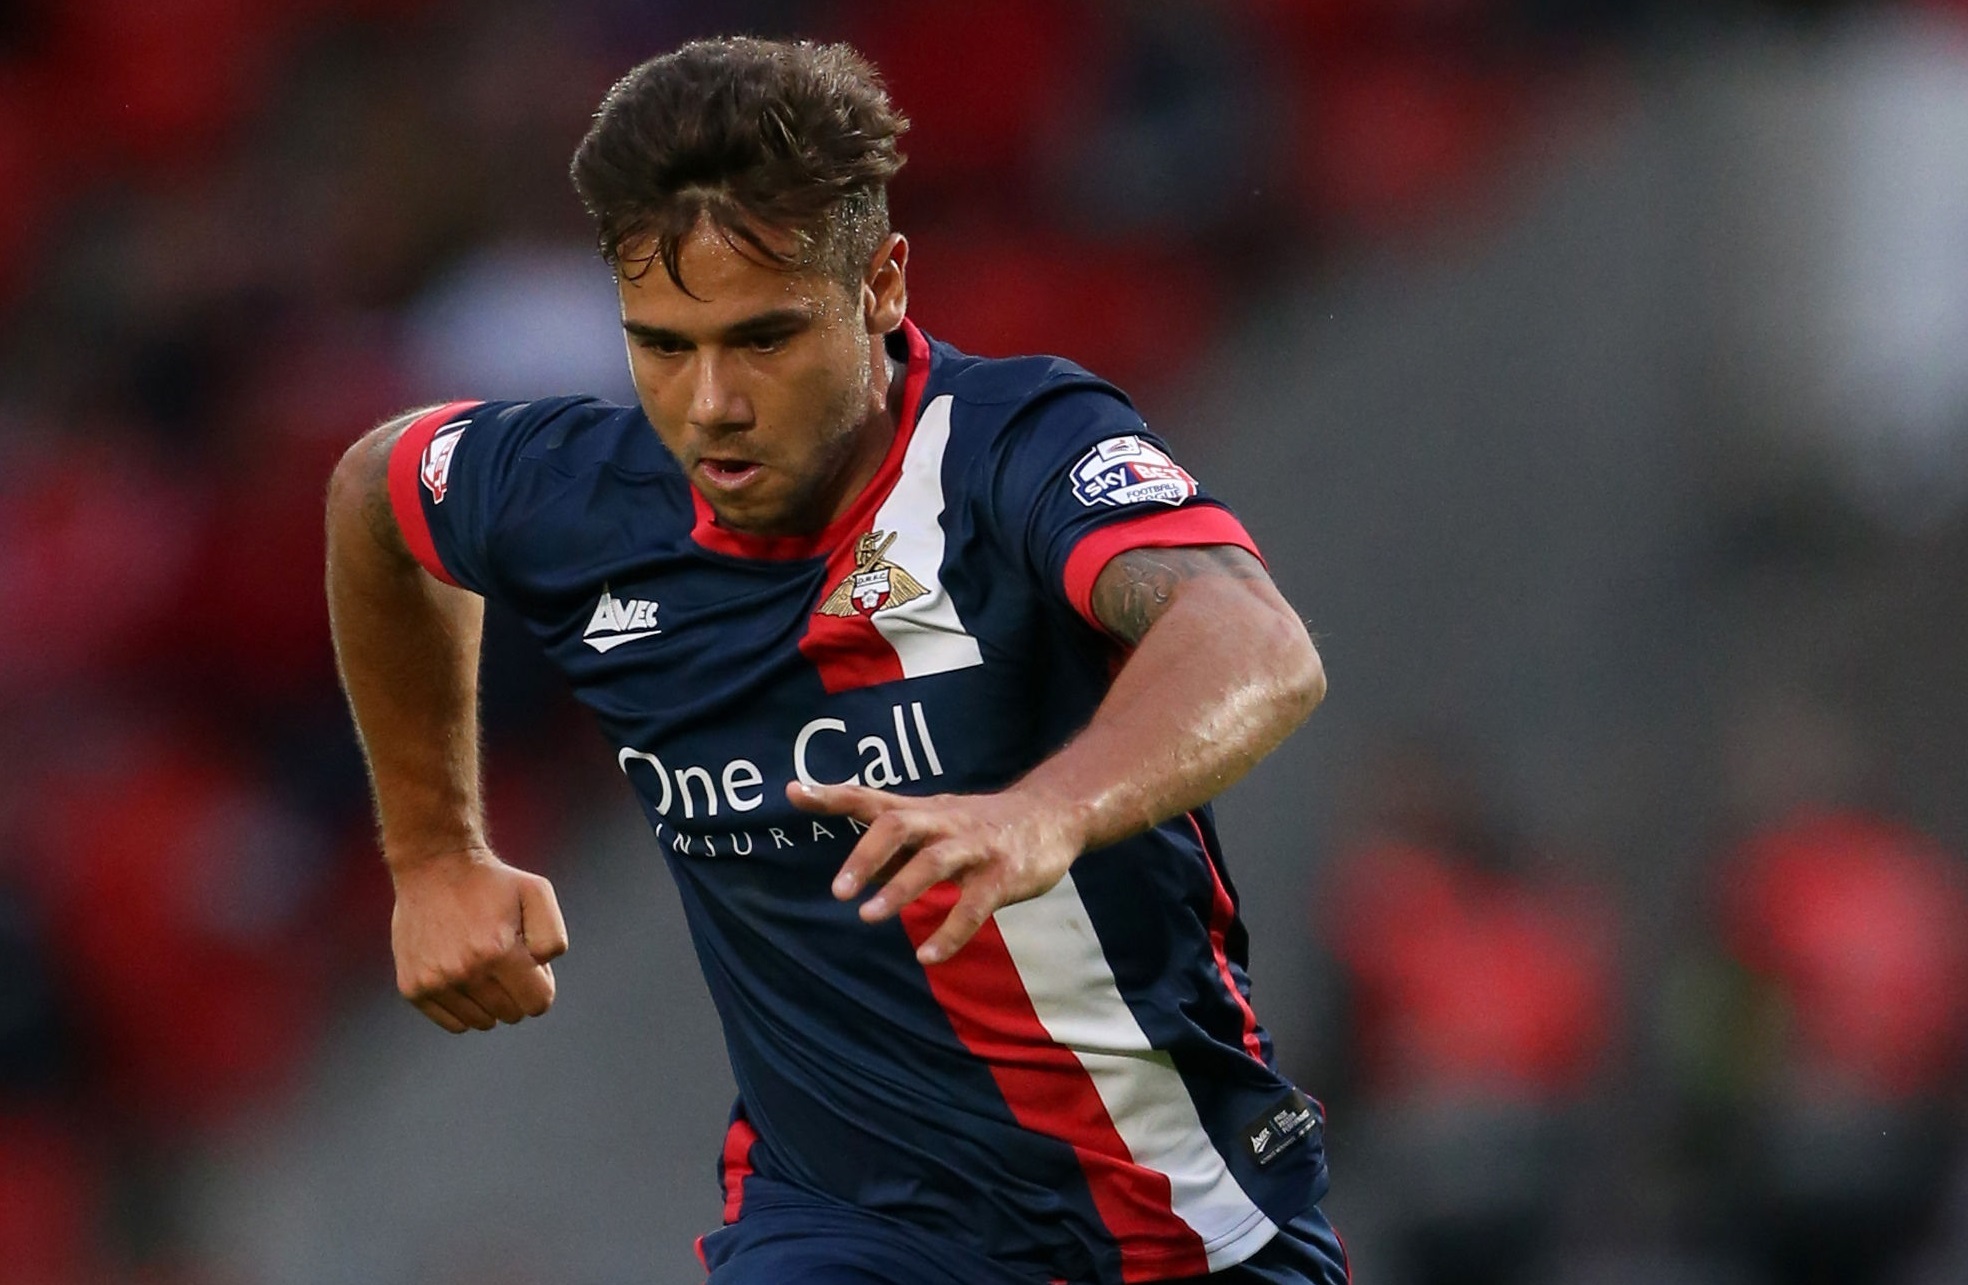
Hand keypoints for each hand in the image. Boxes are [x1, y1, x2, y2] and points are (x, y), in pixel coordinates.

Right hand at [389, 848, 568, 1032]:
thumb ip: (553, 937)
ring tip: (479, 962)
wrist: (434, 866)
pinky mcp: (413, 988)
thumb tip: (540, 970)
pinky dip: (463, 1007)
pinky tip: (460, 975)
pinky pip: (453, 1023)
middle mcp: (465, 972)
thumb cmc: (492, 882)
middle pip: (511, 1014)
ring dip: (489, 1000)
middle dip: (516, 989)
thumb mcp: (538, 892)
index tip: (529, 962)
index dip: (541, 983)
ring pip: (482, 1022)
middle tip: (503, 957)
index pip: (538, 1003)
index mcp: (499, 952)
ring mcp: (435, 982)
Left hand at [788, 781, 1085, 964]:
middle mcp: (945, 823)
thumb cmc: (982, 823)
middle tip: (838, 891)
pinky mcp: (1005, 875)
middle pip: (900, 825)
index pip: (872, 798)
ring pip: (934, 862)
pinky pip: (974, 905)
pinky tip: (927, 955)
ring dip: (900, 889)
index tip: (794, 792)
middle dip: (867, 856)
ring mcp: (976, 848)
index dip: (833, 795)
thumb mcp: (936, 821)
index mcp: (925, 811)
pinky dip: (950, 932)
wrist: (1054, 816)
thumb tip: (854, 867)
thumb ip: (894, 837)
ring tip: (868, 916)